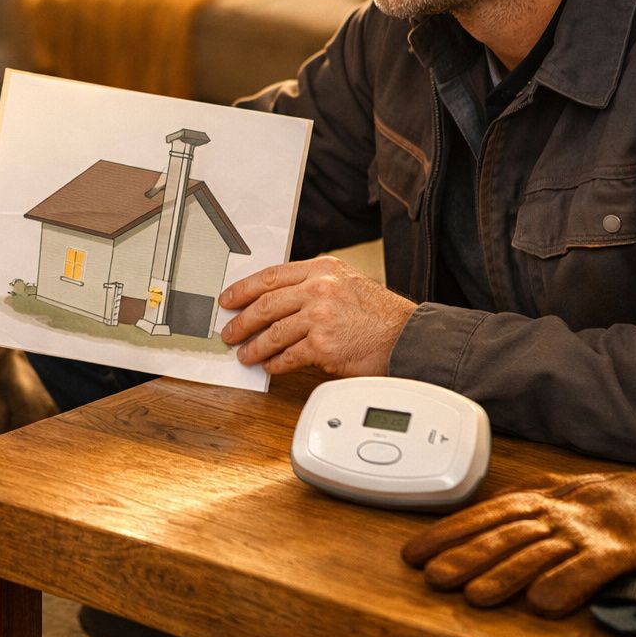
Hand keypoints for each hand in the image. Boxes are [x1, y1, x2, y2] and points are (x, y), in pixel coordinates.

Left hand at [218, 255, 415, 375]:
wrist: (407, 337)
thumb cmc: (380, 315)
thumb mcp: (347, 283)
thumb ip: (315, 285)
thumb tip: (278, 301)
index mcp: (322, 269)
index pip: (271, 276)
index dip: (243, 289)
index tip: (228, 300)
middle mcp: (319, 288)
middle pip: (266, 304)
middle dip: (241, 321)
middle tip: (229, 332)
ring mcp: (320, 316)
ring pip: (273, 332)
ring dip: (255, 347)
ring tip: (246, 355)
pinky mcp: (323, 345)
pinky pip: (288, 356)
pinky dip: (276, 363)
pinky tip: (270, 366)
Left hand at [400, 467, 635, 615]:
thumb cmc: (601, 505)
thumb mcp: (550, 498)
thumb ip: (514, 504)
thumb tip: (475, 512)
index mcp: (535, 501)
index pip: (482, 515)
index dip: (446, 533)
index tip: (414, 553)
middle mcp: (553, 514)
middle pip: (502, 534)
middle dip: (465, 555)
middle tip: (433, 577)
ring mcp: (583, 532)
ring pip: (538, 553)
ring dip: (504, 575)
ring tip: (473, 595)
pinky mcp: (616, 552)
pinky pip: (588, 569)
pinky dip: (565, 584)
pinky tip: (542, 602)